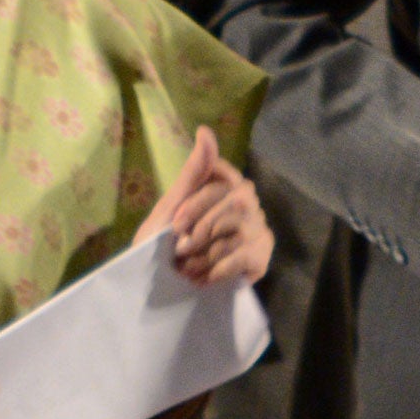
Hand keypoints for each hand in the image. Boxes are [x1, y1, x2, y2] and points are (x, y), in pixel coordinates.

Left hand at [136, 127, 275, 285]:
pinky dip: (216, 270)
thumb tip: (205, 130)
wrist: (159, 288)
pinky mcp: (260, 259)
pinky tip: (201, 278)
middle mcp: (247, 205)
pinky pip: (243, 256)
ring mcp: (258, 231)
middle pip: (235, 201)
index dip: (198, 201)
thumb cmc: (162, 244)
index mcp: (225, 187)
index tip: (177, 221)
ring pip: (238, 231)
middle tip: (179, 248)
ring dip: (204, 253)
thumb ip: (193, 171)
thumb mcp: (171, 207)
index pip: (224, 176)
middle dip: (202, 227)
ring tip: (186, 267)